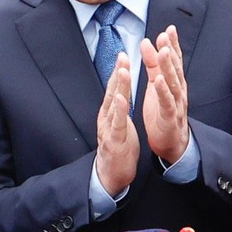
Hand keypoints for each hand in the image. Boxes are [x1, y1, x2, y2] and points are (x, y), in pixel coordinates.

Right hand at [95, 56, 138, 196]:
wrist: (110, 176)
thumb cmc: (117, 148)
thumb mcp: (119, 124)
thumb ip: (118, 108)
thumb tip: (120, 92)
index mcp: (110, 113)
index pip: (115, 89)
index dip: (119, 72)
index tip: (124, 55)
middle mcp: (106, 118)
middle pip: (113, 91)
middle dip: (118, 72)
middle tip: (123, 55)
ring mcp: (108, 129)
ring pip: (113, 104)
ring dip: (118, 86)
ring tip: (123, 70)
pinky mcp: (114, 141)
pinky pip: (117, 123)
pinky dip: (120, 110)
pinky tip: (123, 98)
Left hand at [141, 27, 188, 165]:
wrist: (171, 142)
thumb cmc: (162, 112)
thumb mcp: (155, 85)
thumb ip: (152, 65)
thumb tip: (147, 42)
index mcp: (174, 83)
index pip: (174, 60)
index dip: (173, 44)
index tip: (169, 29)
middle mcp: (178, 91)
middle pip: (176, 69)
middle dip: (171, 51)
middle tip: (166, 36)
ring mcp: (176, 104)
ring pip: (173, 83)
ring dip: (168, 68)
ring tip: (163, 52)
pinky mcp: (170, 117)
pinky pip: (167, 103)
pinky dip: (163, 91)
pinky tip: (159, 81)